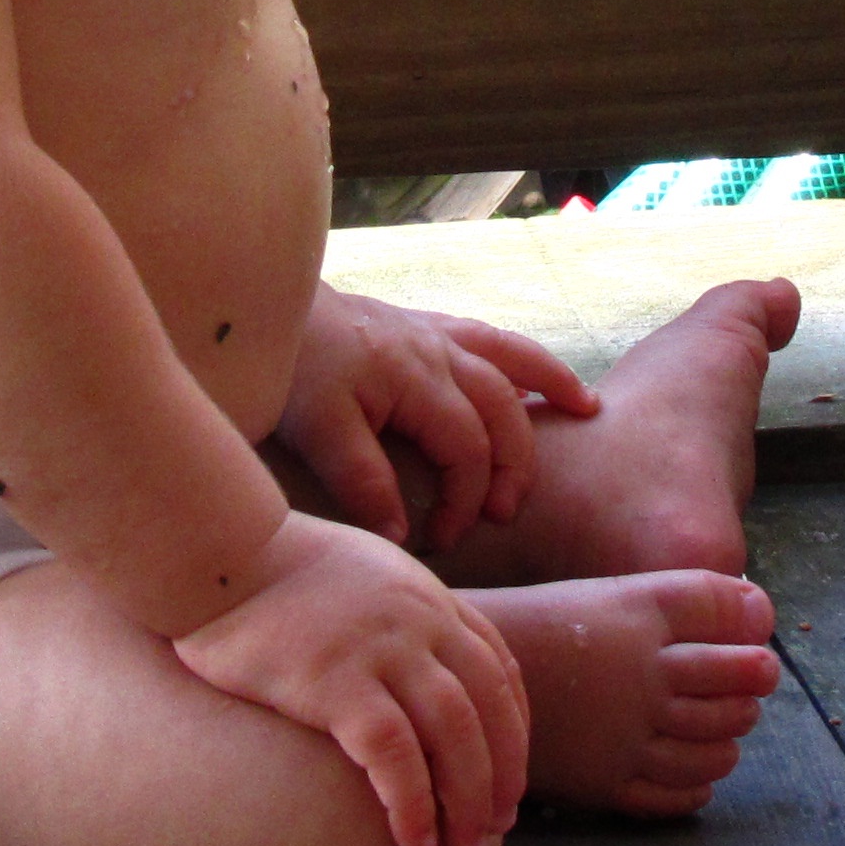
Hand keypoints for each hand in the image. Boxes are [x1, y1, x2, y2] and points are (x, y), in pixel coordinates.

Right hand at [171, 512, 533, 845]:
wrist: (217, 549)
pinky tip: (411, 839)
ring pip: (454, 732)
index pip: (498, 670)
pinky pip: (392, 751)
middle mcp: (418, 621)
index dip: (512, 732)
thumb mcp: (360, 573)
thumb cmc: (273, 568)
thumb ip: (395, 610)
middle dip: (501, 775)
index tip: (506, 781)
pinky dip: (411, 801)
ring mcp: (380, 648)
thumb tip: (405, 661)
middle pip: (487, 707)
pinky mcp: (335, 680)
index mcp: (428, 598)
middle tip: (494, 830)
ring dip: (467, 798)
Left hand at [275, 291, 597, 552]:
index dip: (464, 501)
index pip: (467, 450)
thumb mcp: (316, 430)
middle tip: (507, 513)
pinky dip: (520, 356)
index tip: (442, 540)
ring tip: (585, 409)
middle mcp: (437, 351)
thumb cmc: (286, 367)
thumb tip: (403, 535)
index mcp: (417, 378)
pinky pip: (487, 337)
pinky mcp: (418, 323)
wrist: (259, 305)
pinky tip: (532, 373)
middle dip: (513, 464)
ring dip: (549, 384)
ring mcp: (431, 332)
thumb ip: (362, 481)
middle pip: (501, 409)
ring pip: (509, 358)